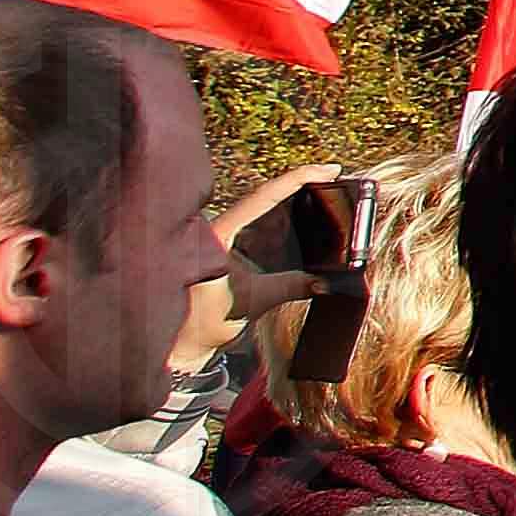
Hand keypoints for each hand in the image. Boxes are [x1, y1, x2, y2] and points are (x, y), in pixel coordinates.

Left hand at [204, 161, 352, 330]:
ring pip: (265, 209)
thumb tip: (326, 280)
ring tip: (326, 193)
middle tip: (335, 176)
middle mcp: (220, 229)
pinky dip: (286, 221)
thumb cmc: (202, 324)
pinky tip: (306, 221)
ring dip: (295, 202)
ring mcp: (225, 239)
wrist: (180, 345)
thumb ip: (290, 286)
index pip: (264, 196)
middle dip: (302, 184)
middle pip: (267, 195)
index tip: (330, 170)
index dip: (299, 179)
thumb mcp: (252, 301)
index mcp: (219, 234)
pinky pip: (262, 227)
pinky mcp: (230, 251)